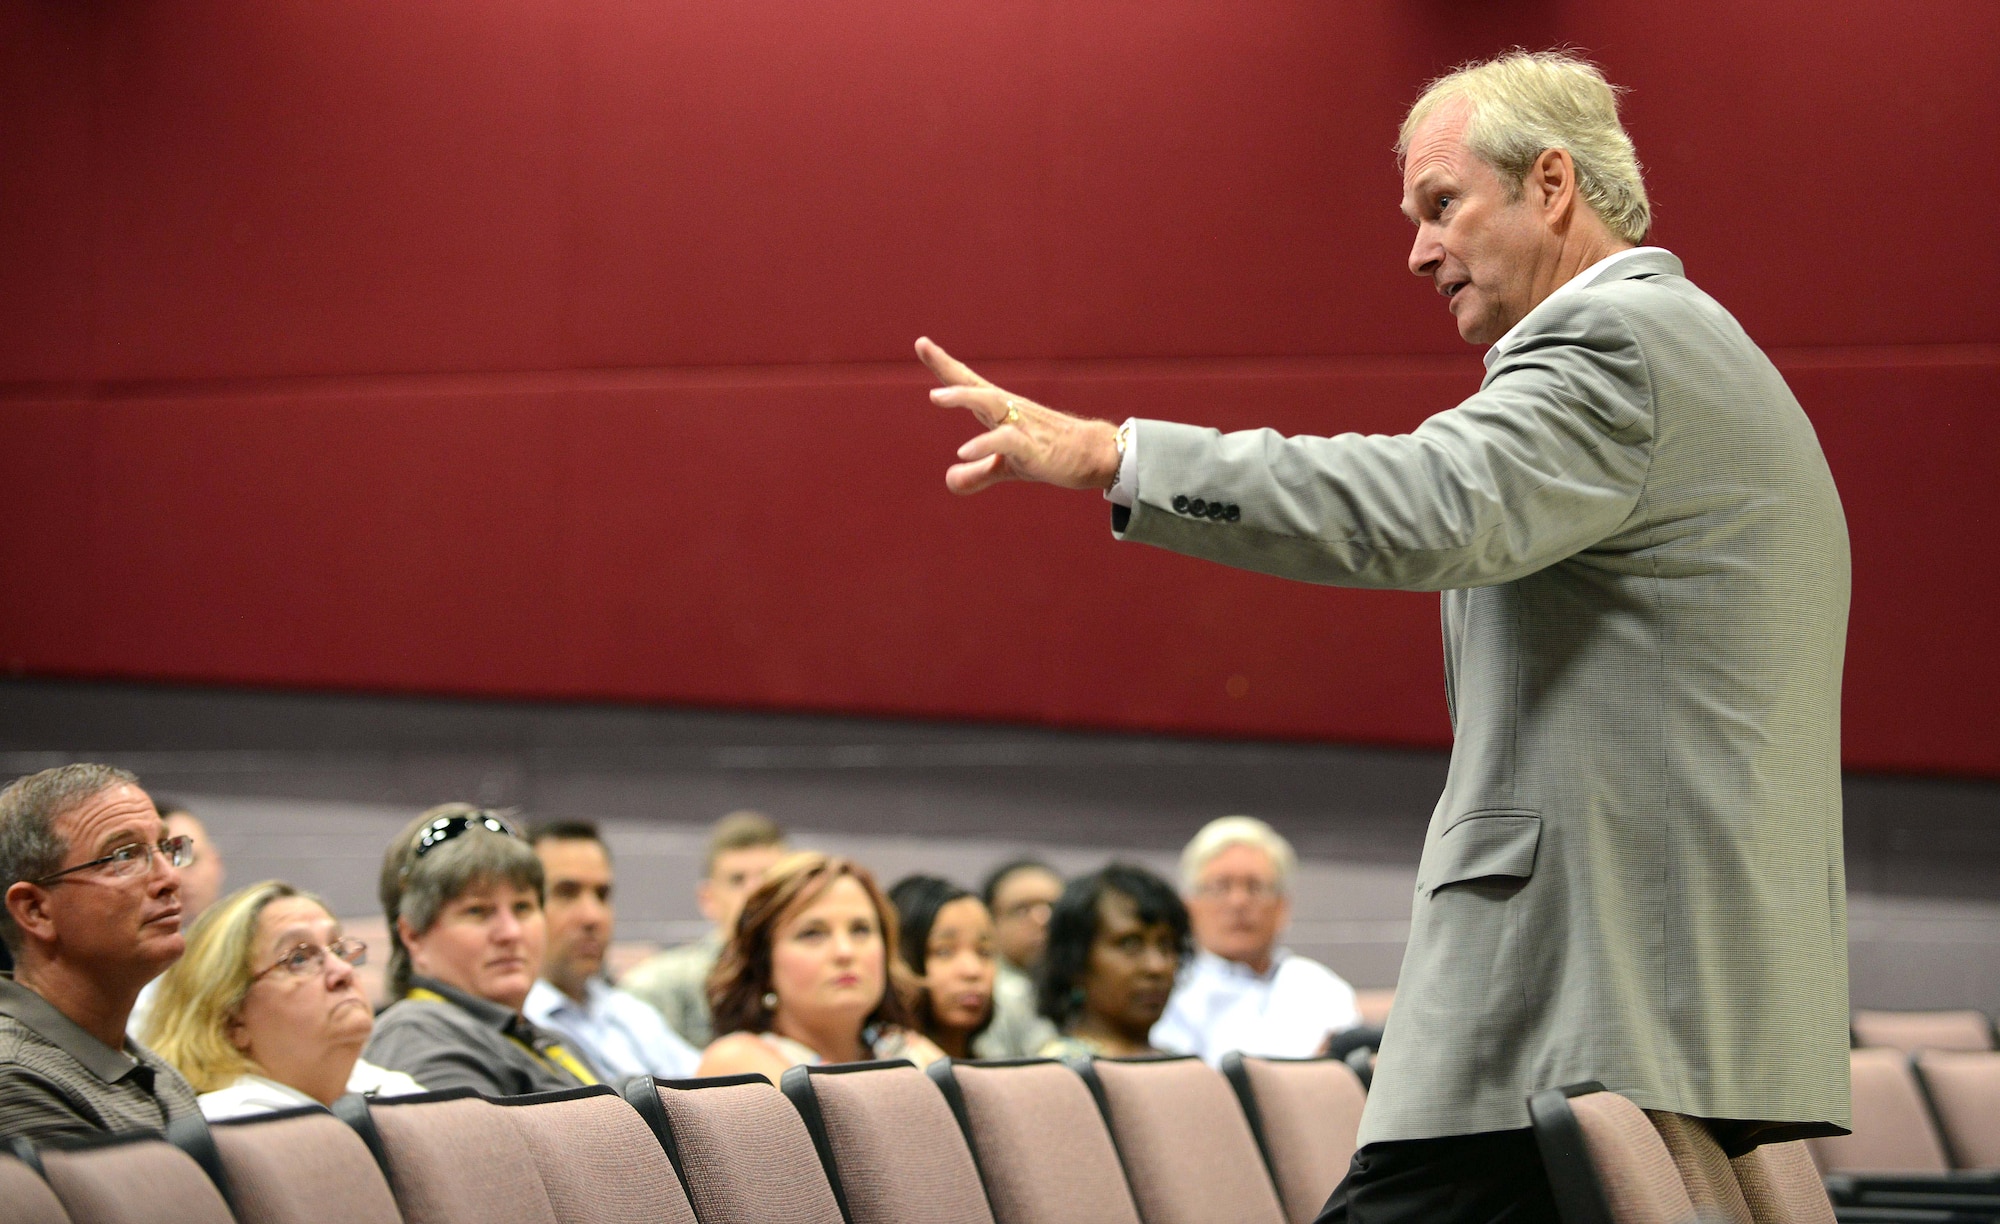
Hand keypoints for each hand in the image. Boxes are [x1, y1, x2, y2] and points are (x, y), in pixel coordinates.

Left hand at [917, 337, 1120, 495]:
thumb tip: (950, 481)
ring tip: (935, 396)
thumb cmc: (1048, 452)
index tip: (922, 343)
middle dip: (948, 367)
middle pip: (974, 384)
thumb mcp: (1008, 466)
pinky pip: (1006, 441)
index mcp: (998, 410)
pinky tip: (963, 452)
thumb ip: (978, 472)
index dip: (944, 364)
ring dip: (963, 397)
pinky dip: (984, 445)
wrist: (1090, 455)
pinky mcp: (1033, 448)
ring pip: (990, 403)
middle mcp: (1008, 410)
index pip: (967, 382)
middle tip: (924, 346)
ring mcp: (1021, 426)